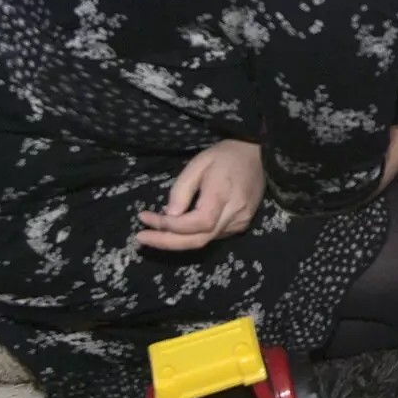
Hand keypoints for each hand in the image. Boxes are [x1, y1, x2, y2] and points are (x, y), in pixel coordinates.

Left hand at [138, 140, 264, 250]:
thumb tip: (168, 216)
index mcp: (223, 195)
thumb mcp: (197, 165)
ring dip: (177, 239)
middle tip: (141, 238)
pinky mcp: (242, 224)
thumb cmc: (223, 156)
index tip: (145, 218)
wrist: (255, 155)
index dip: (169, 226)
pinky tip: (180, 226)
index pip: (195, 223)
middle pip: (198, 240)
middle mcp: (234, 214)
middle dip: (167, 242)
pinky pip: (213, 236)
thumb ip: (181, 191)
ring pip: (204, 240)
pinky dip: (192, 234)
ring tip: (155, 230)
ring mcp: (240, 222)